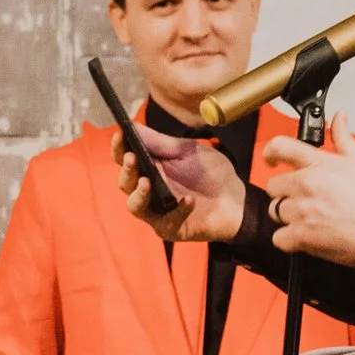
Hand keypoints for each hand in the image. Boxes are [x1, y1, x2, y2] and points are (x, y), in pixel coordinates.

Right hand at [115, 128, 244, 247]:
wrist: (235, 198)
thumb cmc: (209, 173)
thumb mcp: (187, 151)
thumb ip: (160, 142)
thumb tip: (134, 126)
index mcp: (149, 168)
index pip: (124, 159)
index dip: (119, 148)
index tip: (119, 135)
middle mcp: (147, 191)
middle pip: (125, 183)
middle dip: (127, 170)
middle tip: (132, 158)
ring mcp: (157, 211)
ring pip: (136, 206)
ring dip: (138, 194)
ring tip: (146, 182)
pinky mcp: (171, 228)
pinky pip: (168, 221)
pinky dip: (178, 210)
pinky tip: (189, 200)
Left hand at [263, 133, 354, 267]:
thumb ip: (343, 137)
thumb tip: (339, 117)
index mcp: (318, 164)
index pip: (280, 147)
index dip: (270, 153)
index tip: (271, 159)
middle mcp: (305, 184)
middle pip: (273, 185)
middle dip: (285, 192)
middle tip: (304, 198)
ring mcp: (301, 210)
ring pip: (275, 211)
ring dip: (288, 216)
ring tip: (309, 218)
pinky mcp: (300, 235)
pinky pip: (279, 237)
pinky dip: (288, 239)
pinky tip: (305, 236)